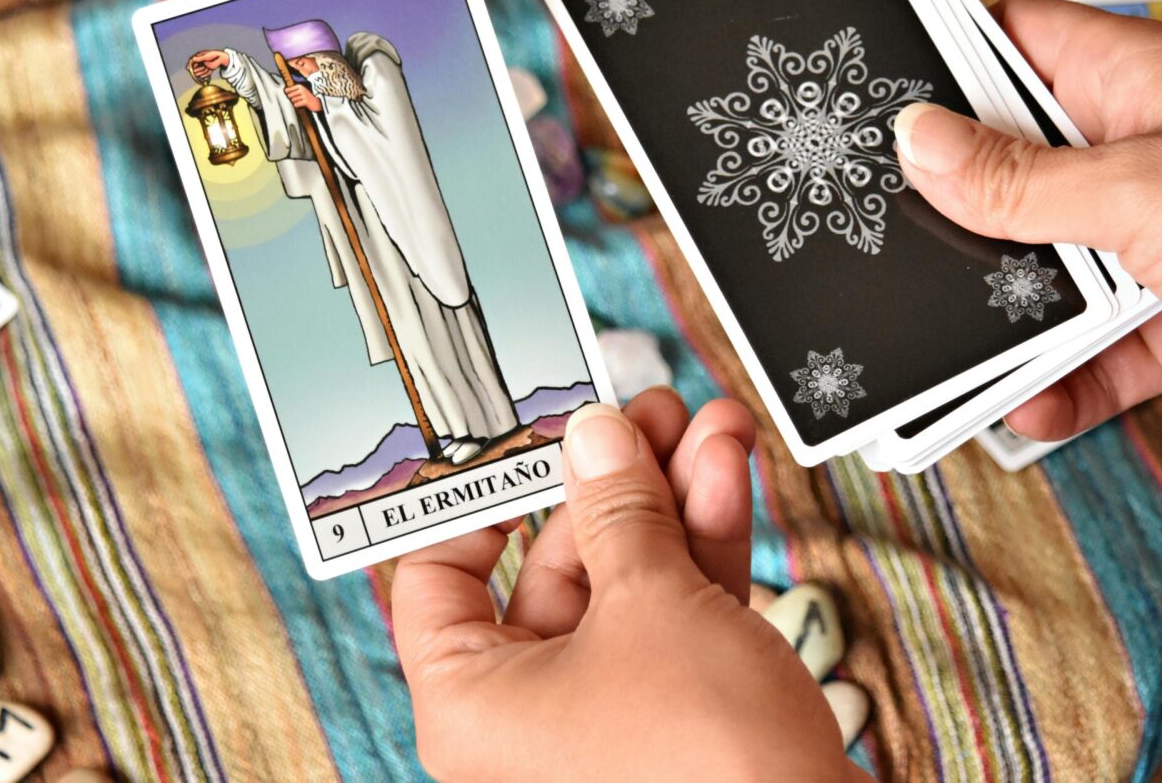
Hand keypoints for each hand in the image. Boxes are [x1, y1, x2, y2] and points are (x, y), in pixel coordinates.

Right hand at [188, 49, 228, 82]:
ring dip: (201, 72)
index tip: (187, 69)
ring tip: (203, 70)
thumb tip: (193, 59)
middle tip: (195, 72)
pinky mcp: (208, 69)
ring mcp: (205, 66)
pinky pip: (205, 74)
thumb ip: (200, 58)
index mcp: (199, 57)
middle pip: (196, 68)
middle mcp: (201, 62)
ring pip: (200, 71)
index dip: (189, 65)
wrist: (221, 58)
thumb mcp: (206, 57)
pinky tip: (206, 74)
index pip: (192, 61)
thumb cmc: (213, 55)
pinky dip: (205, 75)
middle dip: (196, 70)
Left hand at [284, 83, 322, 111]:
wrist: (318, 102)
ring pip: (293, 100)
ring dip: (295, 102)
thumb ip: (294, 90)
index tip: (286, 93)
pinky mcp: (306, 101)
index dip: (287, 92)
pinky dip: (297, 105)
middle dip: (291, 98)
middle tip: (296, 99)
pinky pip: (296, 104)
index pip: (289, 89)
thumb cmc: (308, 97)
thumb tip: (285, 90)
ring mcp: (304, 95)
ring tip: (300, 102)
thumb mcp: (302, 91)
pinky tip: (300, 105)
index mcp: (301, 86)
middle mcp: (302, 90)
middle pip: (290, 95)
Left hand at [393, 391, 864, 781]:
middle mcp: (529, 716)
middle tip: (640, 414)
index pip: (437, 580)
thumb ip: (618, 508)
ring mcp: (606, 718)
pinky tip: (723, 471)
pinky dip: (700, 546)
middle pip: (553, 566)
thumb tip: (597, 440)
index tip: (515, 443)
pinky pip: (673, 615)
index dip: (475, 502)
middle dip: (610, 480)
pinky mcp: (676, 719)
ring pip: (627, 581)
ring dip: (668, 498)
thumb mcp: (651, 604)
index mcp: (474, 702)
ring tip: (699, 423)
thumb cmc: (708, 765)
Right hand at [892, 0, 1161, 440]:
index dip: (936, 58)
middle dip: (950, 214)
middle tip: (873, 234)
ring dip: (998, 317)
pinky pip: (1089, 350)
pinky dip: (1059, 385)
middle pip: (1005, 170)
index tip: (859, 93)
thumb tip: (917, 141)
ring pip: (1039, 270)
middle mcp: (1130, 154)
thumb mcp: (1135, 190)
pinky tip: (1032, 406)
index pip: (1007, 42)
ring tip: (942, 350)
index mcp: (1125, 83)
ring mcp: (1148, 239)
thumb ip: (1016, 177)